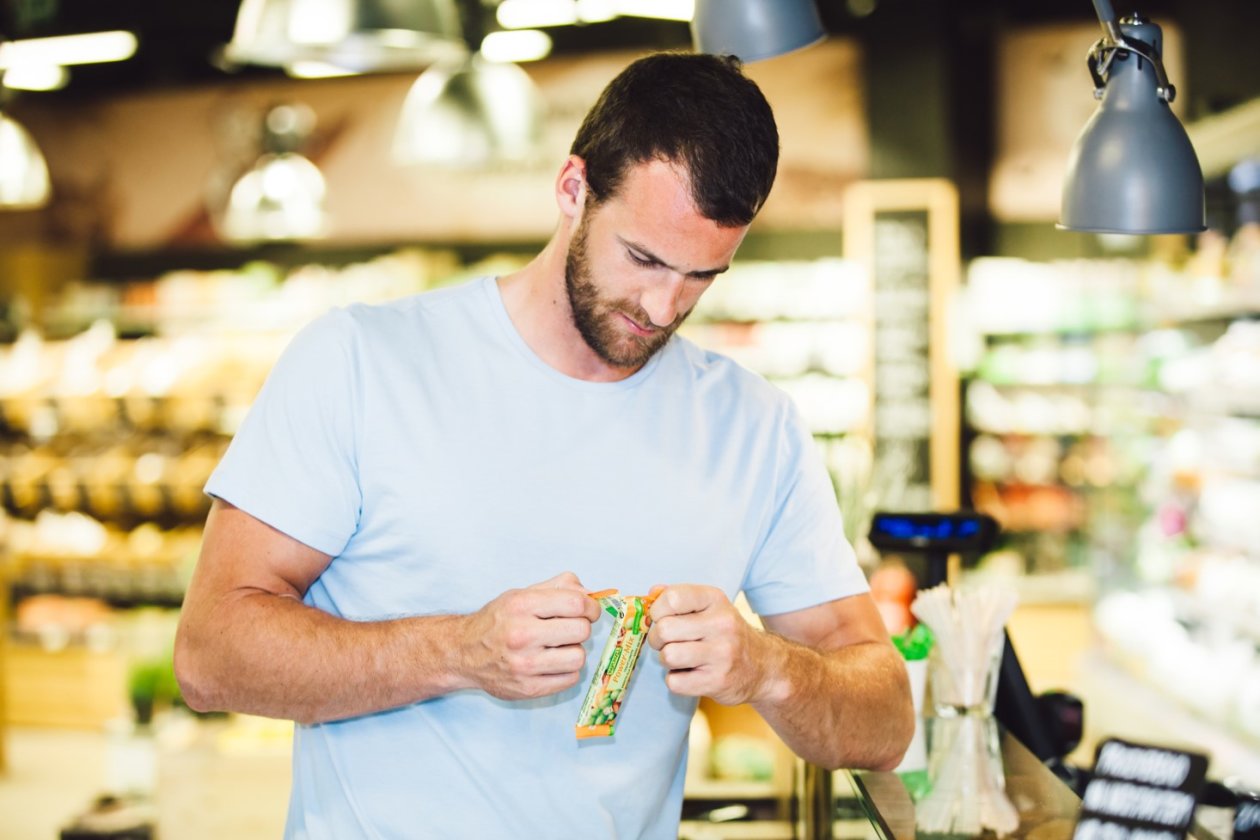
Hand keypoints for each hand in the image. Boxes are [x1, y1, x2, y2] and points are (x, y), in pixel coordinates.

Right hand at [460, 572, 600, 700]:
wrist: (463, 653)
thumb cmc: (497, 622)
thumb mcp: (521, 594)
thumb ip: (557, 587)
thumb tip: (590, 594)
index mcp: (522, 605)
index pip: (576, 604)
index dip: (591, 607)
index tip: (589, 611)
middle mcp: (522, 635)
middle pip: (581, 630)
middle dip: (581, 627)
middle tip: (569, 629)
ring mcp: (524, 665)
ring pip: (578, 657)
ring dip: (574, 651)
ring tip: (559, 648)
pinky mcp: (528, 688)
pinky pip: (570, 679)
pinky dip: (566, 670)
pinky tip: (552, 663)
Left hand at [647, 584, 772, 705]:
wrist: (763, 666)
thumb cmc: (726, 633)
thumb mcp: (709, 607)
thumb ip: (679, 598)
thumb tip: (650, 595)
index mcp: (715, 600)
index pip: (673, 598)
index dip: (657, 610)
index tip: (660, 618)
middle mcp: (721, 624)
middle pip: (665, 629)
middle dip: (657, 638)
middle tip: (666, 642)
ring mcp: (722, 654)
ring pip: (668, 656)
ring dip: (666, 660)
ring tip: (679, 658)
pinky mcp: (718, 681)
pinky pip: (675, 682)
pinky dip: (676, 680)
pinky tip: (689, 674)